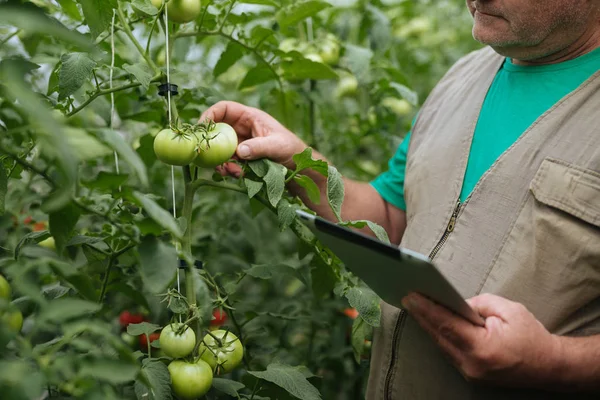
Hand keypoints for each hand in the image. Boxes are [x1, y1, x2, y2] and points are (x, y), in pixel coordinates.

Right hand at [200, 101, 307, 175]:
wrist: (298, 167)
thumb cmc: (291, 148)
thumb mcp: (277, 146)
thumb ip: (259, 147)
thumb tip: (239, 151)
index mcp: (250, 117)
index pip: (224, 108)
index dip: (210, 114)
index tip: (202, 127)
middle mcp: (242, 128)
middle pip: (217, 130)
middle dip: (212, 143)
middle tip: (208, 155)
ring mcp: (240, 143)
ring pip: (220, 149)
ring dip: (221, 160)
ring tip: (231, 171)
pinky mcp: (241, 158)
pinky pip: (227, 161)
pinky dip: (228, 169)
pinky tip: (236, 175)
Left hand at [401, 293, 563, 387]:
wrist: (550, 367)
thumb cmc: (532, 336)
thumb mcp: (509, 309)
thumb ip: (478, 304)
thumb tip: (455, 303)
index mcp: (482, 347)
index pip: (446, 324)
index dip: (426, 309)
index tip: (410, 296)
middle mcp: (472, 364)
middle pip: (439, 336)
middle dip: (422, 315)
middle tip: (407, 297)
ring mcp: (471, 373)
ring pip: (442, 345)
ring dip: (429, 326)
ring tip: (416, 306)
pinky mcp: (471, 375)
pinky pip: (450, 352)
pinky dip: (441, 336)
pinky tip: (432, 322)